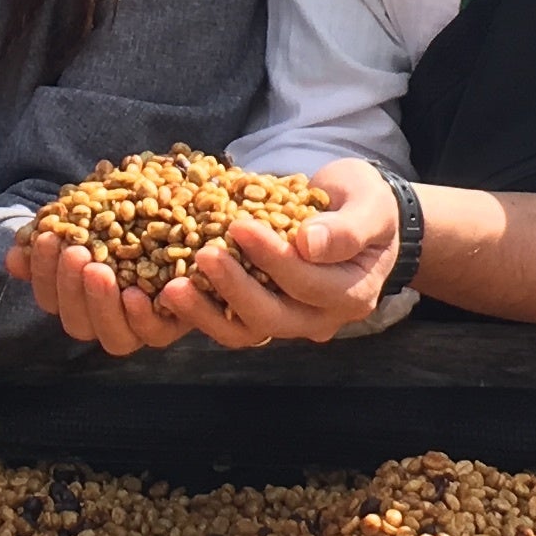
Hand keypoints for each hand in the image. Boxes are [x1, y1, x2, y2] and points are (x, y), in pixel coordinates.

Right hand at [6, 208, 210, 357]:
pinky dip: (142, 318)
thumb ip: (57, 237)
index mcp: (80, 298)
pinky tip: (135, 293)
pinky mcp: (173, 325)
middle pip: (77, 323)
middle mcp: (107, 320)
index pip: (50, 298)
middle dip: (70, 289)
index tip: (48, 238)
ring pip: (112, 339)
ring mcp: (139, 327)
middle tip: (76, 253)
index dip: (43, 273)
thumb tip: (14, 256)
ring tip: (100, 270)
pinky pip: (154, 335)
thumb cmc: (133, 218)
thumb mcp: (94, 218)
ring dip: (100, 305)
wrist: (192, 220)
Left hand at [165, 158, 401, 348]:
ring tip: (170, 288)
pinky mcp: (259, 313)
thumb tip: (307, 244)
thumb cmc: (365, 204)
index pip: (306, 282)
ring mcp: (288, 321)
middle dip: (233, 288)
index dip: (272, 258)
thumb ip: (346, 228)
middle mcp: (319, 318)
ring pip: (243, 331)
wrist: (356, 214)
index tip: (240, 226)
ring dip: (205, 312)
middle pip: (272, 318)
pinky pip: (226, 322)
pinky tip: (166, 291)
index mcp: (351, 294)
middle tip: (202, 254)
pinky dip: (197, 310)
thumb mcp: (369, 205)